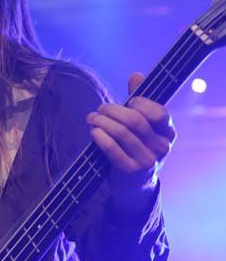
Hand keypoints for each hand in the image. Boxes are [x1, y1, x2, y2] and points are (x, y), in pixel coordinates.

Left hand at [86, 72, 176, 213]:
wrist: (136, 186)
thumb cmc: (138, 148)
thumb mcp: (144, 126)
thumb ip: (141, 101)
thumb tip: (136, 75)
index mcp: (168, 133)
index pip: (158, 112)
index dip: (140, 103)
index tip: (127, 102)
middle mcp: (162, 147)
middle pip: (135, 120)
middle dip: (113, 110)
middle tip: (100, 109)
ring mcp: (147, 161)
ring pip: (121, 132)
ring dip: (102, 121)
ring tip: (92, 118)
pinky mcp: (130, 171)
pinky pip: (111, 148)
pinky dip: (100, 136)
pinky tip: (93, 132)